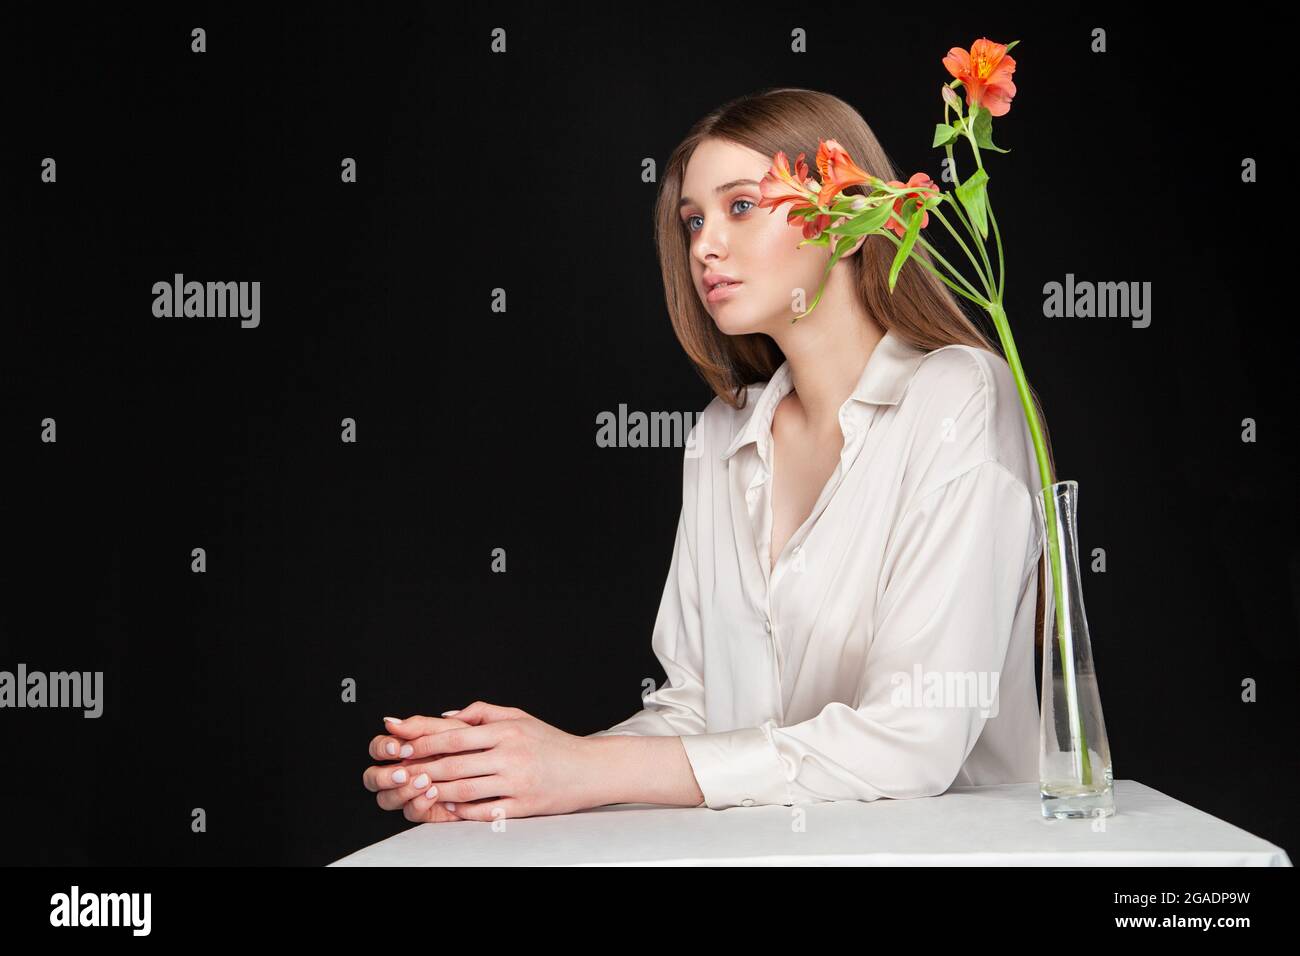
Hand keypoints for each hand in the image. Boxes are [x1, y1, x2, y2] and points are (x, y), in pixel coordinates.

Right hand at [363, 714, 477, 823]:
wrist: (501, 763)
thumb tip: (390, 722)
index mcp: (405, 748)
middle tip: (402, 772)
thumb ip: (420, 726)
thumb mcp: (450, 729)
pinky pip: (412, 813)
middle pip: (373, 778)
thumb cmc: (476, 742)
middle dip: (382, 776)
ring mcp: (413, 792)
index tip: (396, 748)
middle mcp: (403, 772)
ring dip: (401, 791)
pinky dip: (418, 804)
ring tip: (423, 781)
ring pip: (388, 799)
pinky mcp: (428, 810)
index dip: (382, 748)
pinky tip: (432, 793)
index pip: (378, 749)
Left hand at [394, 700, 606, 821]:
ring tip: (419, 791)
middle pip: (455, 765)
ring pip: (465, 790)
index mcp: (507, 731)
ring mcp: (517, 782)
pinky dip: (463, 811)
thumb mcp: (520, 717)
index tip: (403, 746)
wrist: (588, 768)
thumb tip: (446, 717)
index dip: (425, 742)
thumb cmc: (551, 743)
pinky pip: (486, 810)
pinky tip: (449, 808)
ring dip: (438, 792)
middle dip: (423, 770)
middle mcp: (511, 755)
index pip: (456, 736)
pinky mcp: (524, 805)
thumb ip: (483, 713)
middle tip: (399, 773)